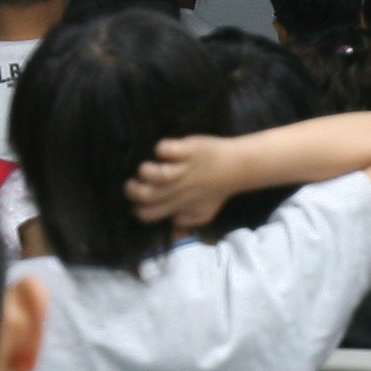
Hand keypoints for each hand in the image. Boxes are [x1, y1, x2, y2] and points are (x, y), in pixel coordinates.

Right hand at [126, 136, 246, 229]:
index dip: (139, 208)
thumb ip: (186, 220)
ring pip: (153, 173)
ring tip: (151, 165)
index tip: (140, 200)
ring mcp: (182, 169)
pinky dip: (163, 149)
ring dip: (147, 169)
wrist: (238, 167)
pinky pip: (165, 148)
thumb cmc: (217, 190)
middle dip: (133, 188)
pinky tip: (167, 151)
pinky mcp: (187, 150)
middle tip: (136, 181)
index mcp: (177, 205)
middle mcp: (177, 189)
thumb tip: (171, 222)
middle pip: (144, 195)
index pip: (147, 214)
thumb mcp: (204, 214)